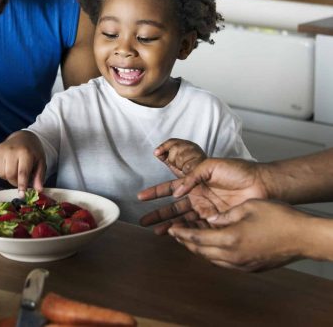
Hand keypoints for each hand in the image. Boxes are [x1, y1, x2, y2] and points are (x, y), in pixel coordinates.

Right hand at [0, 131, 45, 195]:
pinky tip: (6, 166)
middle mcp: (11, 150)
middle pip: (10, 175)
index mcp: (25, 152)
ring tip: (13, 169)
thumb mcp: (40, 161)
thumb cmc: (32, 151)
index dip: (22, 185)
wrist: (22, 137)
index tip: (22, 195)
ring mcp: (0, 151)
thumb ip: (39, 176)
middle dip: (15, 181)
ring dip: (7, 176)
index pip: (22, 172)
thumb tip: (38, 190)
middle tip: (20, 178)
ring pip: (1, 174)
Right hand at [138, 158, 267, 233]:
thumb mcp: (210, 165)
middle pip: (173, 208)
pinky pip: (199, 229)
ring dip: (169, 226)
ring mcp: (207, 211)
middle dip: (158, 214)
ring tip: (156, 232)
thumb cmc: (238, 170)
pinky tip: (177, 237)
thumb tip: (177, 192)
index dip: (156, 192)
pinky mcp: (217, 222)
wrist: (261, 183)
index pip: (170, 188)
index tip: (141, 197)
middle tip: (143, 221)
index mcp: (195, 182)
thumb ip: (191, 176)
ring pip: (183, 220)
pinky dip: (188, 233)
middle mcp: (198, 197)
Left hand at [154, 138, 206, 176]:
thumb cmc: (190, 171)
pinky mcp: (203, 163)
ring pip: (180, 158)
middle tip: (178, 166)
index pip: (172, 141)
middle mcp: (193, 147)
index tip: (156, 153)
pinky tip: (188, 173)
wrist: (205, 180)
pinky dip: (186, 171)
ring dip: (180, 166)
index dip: (163, 147)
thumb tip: (156, 153)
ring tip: (185, 170)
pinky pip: (188, 167)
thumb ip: (166, 157)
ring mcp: (198, 154)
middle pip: (175, 148)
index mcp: (186, 145)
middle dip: (173, 159)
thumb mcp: (175, 163)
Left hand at [168, 199, 312, 271]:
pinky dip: (213, 254)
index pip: (196, 238)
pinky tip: (212, 245)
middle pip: (201, 252)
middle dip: (186, 242)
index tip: (170, 229)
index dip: (181, 233)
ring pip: (212, 259)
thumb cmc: (277, 216)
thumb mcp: (246, 207)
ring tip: (190, 238)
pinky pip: (224, 262)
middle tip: (176, 233)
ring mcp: (242, 264)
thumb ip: (224, 215)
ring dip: (199, 249)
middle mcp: (233, 256)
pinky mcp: (251, 268)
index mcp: (229, 239)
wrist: (303, 236)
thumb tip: (209, 218)